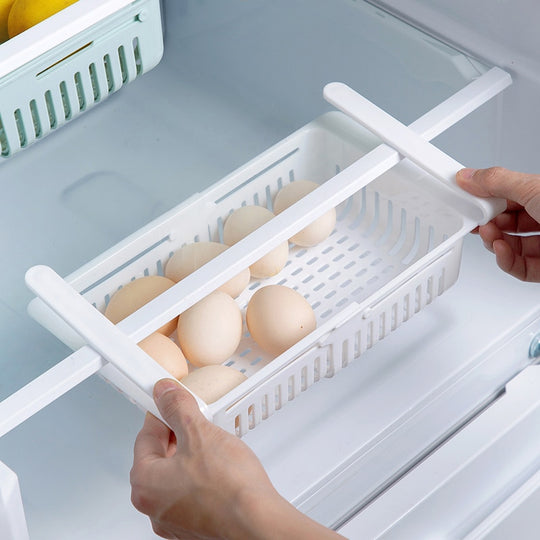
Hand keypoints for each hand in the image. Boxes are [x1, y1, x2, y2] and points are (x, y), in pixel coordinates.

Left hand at [130, 379, 342, 538]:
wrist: (258, 522)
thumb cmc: (228, 488)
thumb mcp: (200, 433)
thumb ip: (177, 409)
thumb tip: (164, 394)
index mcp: (145, 484)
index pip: (145, 436)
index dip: (162, 414)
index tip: (173, 403)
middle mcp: (154, 506)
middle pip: (159, 457)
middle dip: (178, 436)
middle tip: (198, 422)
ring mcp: (174, 519)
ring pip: (176, 475)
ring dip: (191, 456)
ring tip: (214, 445)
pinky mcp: (196, 525)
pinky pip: (191, 492)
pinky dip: (202, 477)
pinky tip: (220, 468)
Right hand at [456, 167, 539, 281]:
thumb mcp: (533, 188)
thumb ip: (497, 181)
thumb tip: (467, 176)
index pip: (508, 196)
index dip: (486, 199)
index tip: (466, 199)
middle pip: (505, 223)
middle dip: (486, 223)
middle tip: (475, 220)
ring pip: (508, 246)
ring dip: (492, 242)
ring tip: (488, 235)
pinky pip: (517, 267)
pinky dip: (505, 261)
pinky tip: (500, 250)